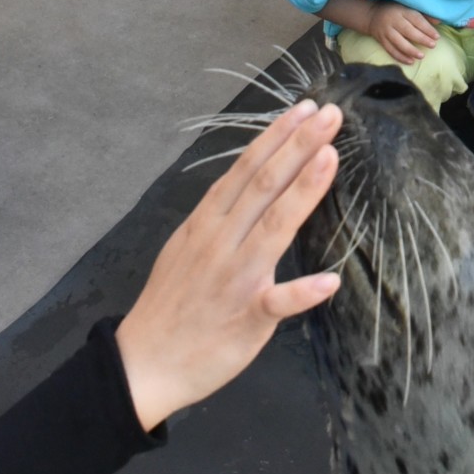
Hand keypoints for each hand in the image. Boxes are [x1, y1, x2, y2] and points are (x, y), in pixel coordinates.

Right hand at [115, 99, 342, 430]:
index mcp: (208, 223)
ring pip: (273, 228)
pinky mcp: (246, 318)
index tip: (305, 109)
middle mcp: (221, 242)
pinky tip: (330, 281)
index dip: (277, 137)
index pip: (246, 170)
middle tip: (330, 114)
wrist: (144, 364)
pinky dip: (302, 292)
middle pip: (263, 185)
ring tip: (330, 158)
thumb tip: (247, 185)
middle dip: (298, 146)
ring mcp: (234, 278)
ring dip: (303, 192)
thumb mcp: (187, 246)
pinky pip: (277, 303)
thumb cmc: (172, 305)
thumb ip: (220, 216)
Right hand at [367, 2, 438, 64]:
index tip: (437, 36)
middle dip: (421, 39)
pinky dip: (400, 57)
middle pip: (408, 31)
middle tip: (433, 45)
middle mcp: (393, 21)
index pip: (416, 19)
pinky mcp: (381, 40)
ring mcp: (386, 31)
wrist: (372, 15)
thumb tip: (438, 21)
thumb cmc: (396, 11)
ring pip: (399, 43)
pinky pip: (391, 50)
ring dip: (411, 50)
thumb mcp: (408, 8)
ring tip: (422, 56)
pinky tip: (410, 61)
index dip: (427, 28)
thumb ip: (423, 15)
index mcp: (402, 11)